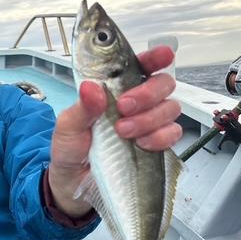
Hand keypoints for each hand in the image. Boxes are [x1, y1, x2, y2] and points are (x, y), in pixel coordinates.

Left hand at [48, 45, 182, 216]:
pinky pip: (173, 133)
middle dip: (148, 92)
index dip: (154, 57)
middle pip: (162, 83)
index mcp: (112, 89)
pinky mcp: (156, 144)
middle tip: (124, 107)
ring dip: (149, 118)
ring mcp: (148, 123)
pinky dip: (159, 138)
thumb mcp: (67, 127)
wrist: (73, 184)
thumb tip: (91, 88)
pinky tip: (140, 145)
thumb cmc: (70, 149)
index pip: (138, 65)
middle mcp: (135, 102)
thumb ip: (81, 108)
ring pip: (170, 107)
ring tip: (123, 131)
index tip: (162, 55)